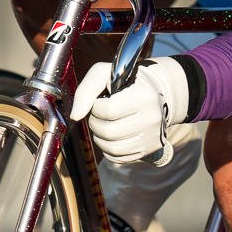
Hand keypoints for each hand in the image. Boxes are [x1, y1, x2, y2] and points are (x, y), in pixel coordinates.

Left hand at [71, 59, 190, 165]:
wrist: (155, 92)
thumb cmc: (125, 81)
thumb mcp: (105, 73)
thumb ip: (87, 90)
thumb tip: (76, 116)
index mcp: (145, 96)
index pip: (108, 111)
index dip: (95, 107)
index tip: (99, 101)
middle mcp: (153, 118)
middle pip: (109, 132)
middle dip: (95, 123)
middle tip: (98, 115)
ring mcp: (153, 136)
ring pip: (113, 148)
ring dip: (99, 138)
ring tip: (102, 125)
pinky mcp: (150, 149)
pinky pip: (120, 158)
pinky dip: (108, 149)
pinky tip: (110, 137)